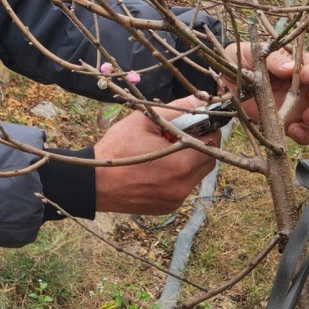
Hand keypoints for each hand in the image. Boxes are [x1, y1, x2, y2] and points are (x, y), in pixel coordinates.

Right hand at [93, 95, 218, 213]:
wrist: (95, 182)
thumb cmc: (118, 147)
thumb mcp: (144, 121)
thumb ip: (177, 110)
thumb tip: (201, 100)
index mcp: (182, 164)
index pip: (213, 143)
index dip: (205, 130)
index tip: (191, 124)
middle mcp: (183, 186)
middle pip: (208, 162)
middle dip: (198, 146)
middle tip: (176, 137)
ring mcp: (176, 199)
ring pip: (195, 176)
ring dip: (188, 162)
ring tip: (163, 152)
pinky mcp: (167, 207)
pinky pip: (182, 187)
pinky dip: (176, 176)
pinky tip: (157, 169)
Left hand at [222, 42, 308, 145]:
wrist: (226, 83)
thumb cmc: (244, 62)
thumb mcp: (254, 55)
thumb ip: (272, 59)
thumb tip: (290, 67)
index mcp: (302, 66)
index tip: (305, 75)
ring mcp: (303, 109)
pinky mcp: (292, 126)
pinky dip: (306, 135)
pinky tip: (293, 130)